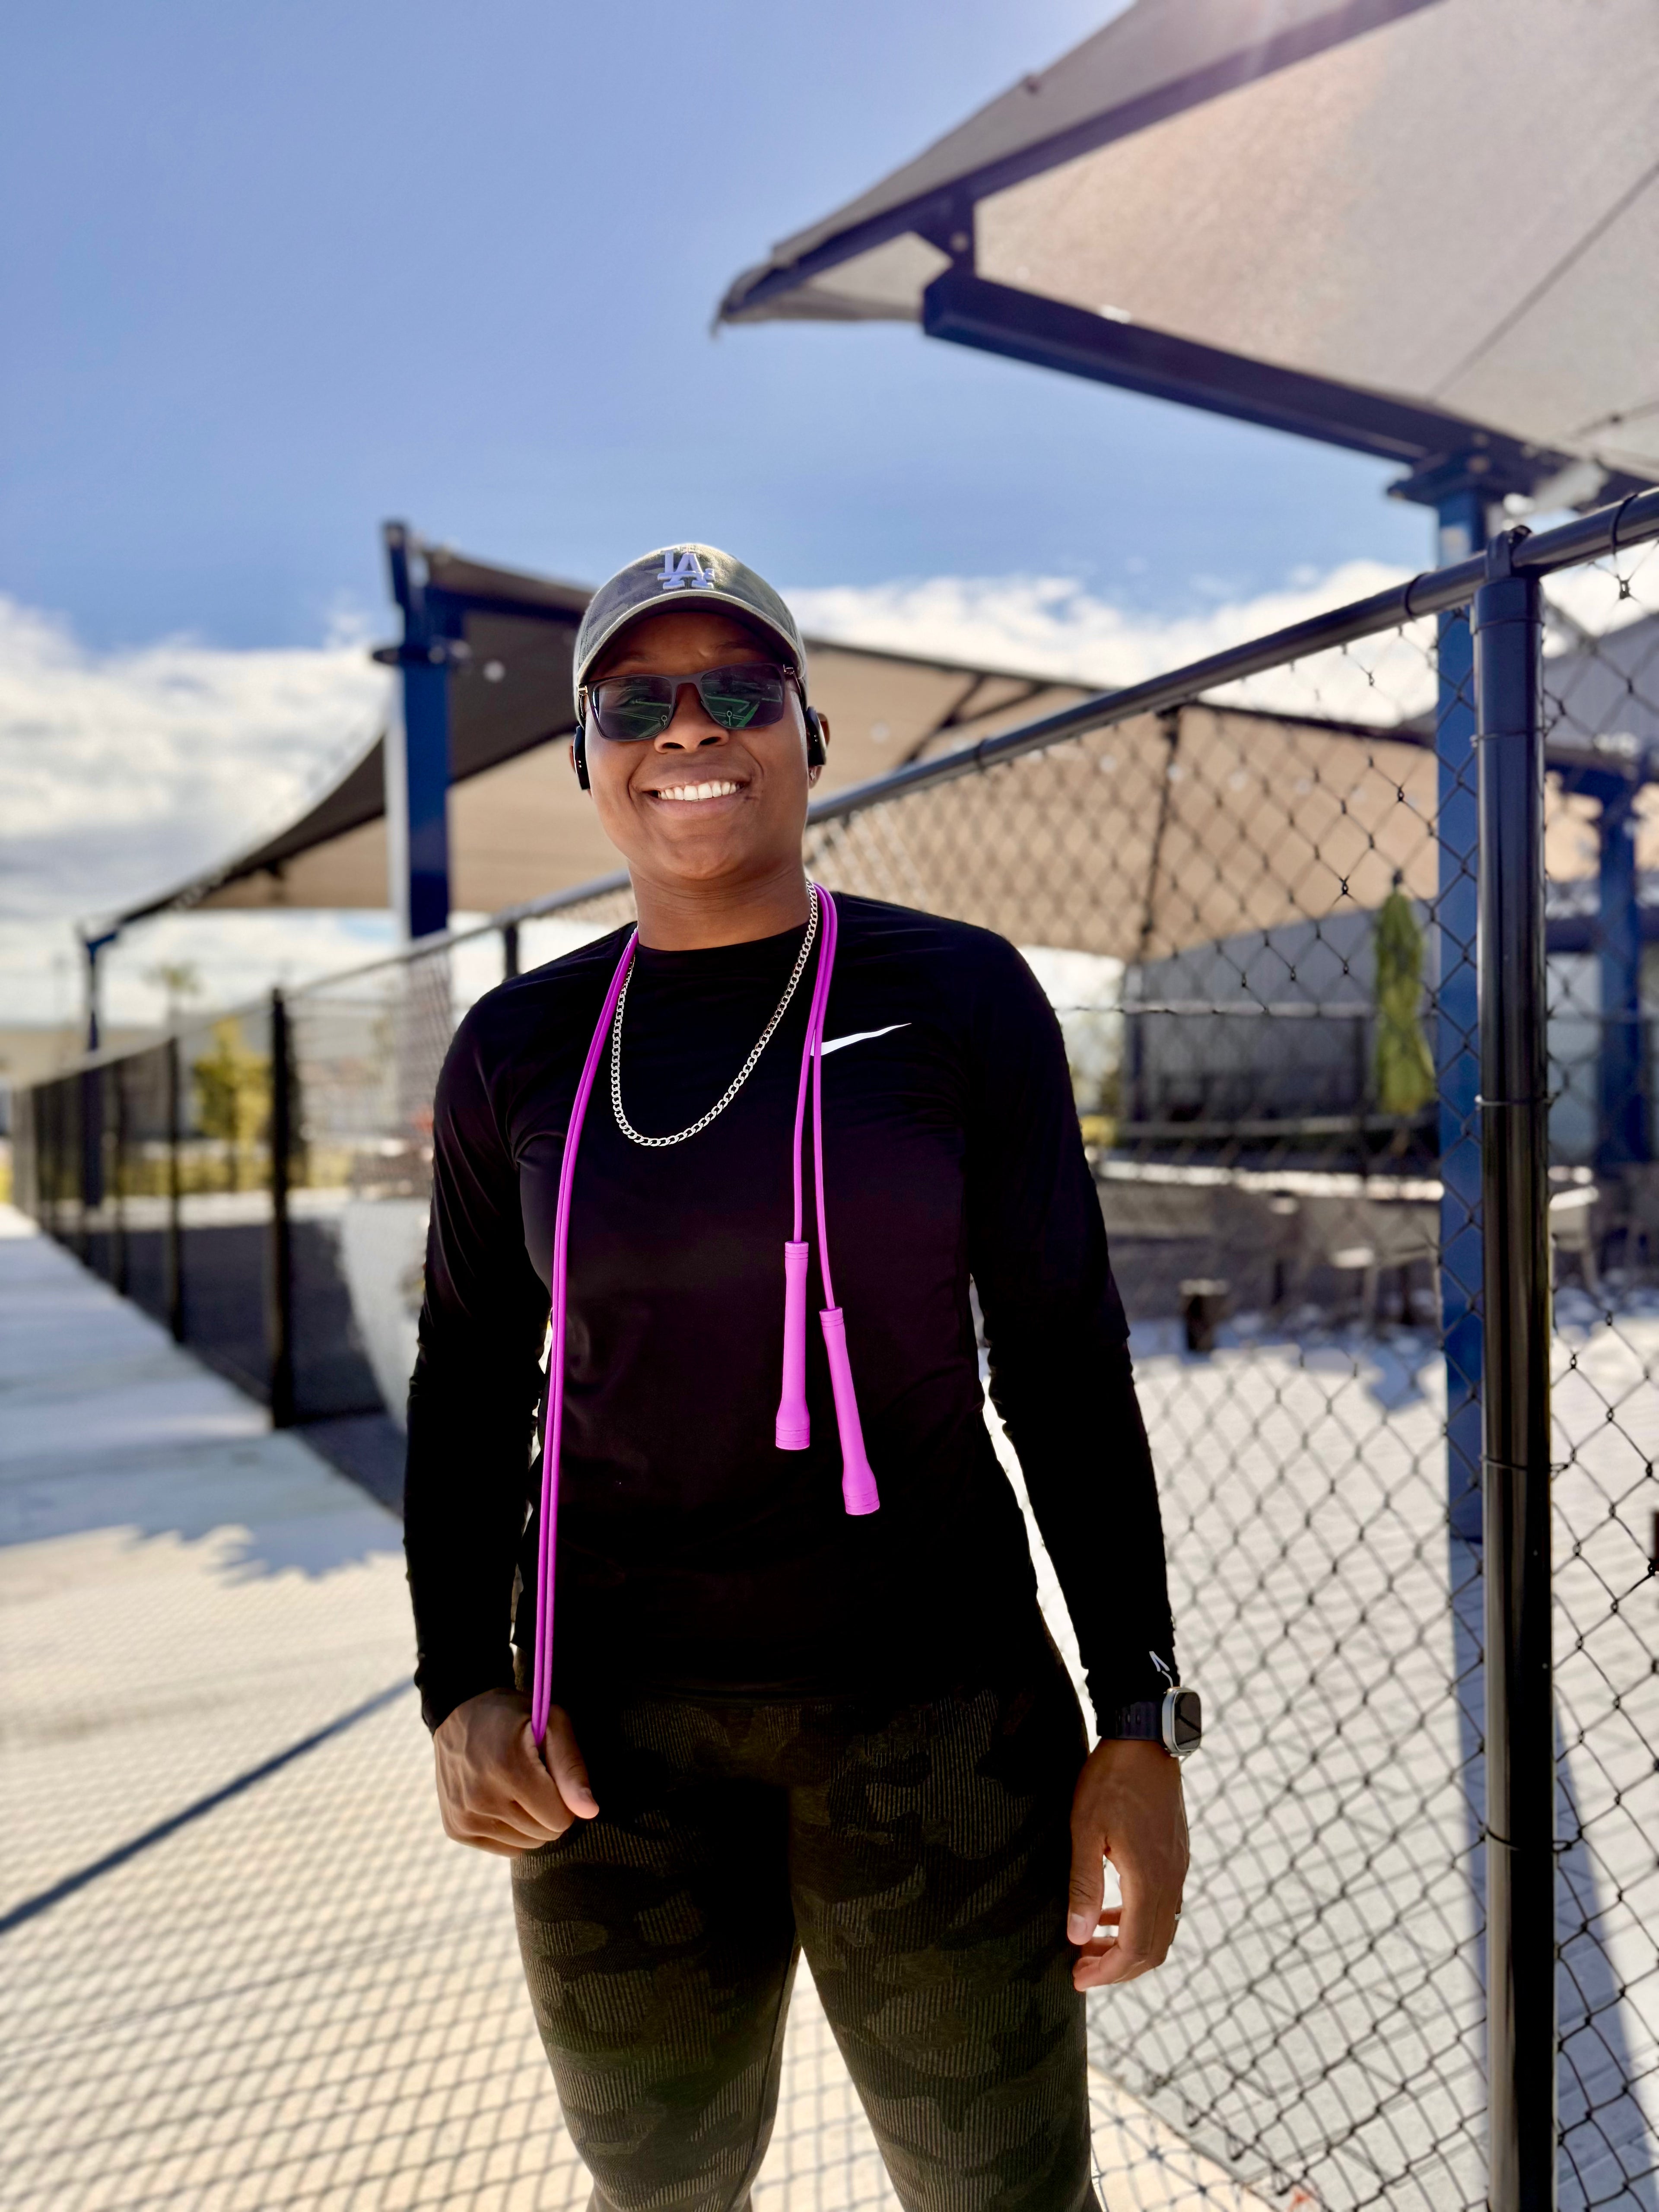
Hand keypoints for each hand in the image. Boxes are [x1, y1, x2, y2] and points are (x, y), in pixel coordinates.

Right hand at [433, 1687, 597, 1856]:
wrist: (459, 1713)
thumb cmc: (514, 1717)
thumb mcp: (552, 1724)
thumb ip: (572, 1768)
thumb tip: (590, 1812)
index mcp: (508, 1768)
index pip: (559, 1819)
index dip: (565, 1798)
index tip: (553, 1776)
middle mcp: (481, 1797)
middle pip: (544, 1834)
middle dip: (548, 1809)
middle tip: (533, 1778)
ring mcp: (464, 1816)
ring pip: (526, 1845)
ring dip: (530, 1822)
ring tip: (515, 1787)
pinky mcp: (455, 1828)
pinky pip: (505, 1849)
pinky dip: (511, 1831)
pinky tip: (501, 1800)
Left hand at [1067, 1737, 1187, 1989]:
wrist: (1145, 1739)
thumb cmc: (1111, 1780)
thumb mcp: (1085, 1828)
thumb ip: (1084, 1885)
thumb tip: (1077, 1936)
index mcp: (1149, 1879)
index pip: (1136, 1948)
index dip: (1107, 1972)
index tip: (1078, 1979)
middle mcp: (1170, 1880)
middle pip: (1153, 1948)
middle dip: (1117, 1968)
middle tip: (1081, 1970)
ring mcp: (1177, 1868)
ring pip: (1160, 1929)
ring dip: (1127, 1946)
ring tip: (1089, 1944)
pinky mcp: (1175, 1856)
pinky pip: (1162, 1906)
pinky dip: (1137, 1921)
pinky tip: (1109, 1912)